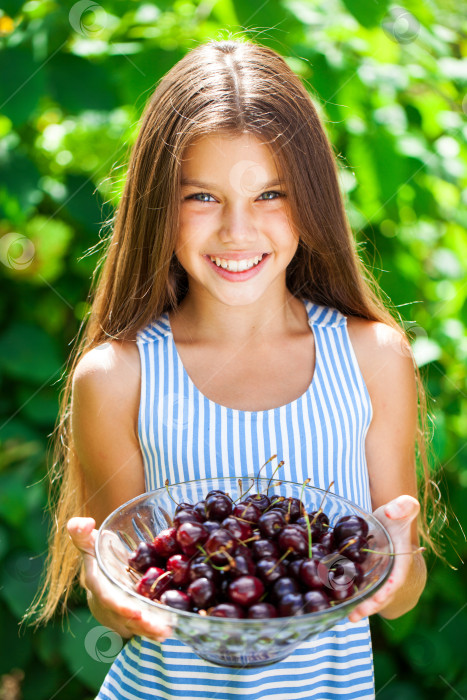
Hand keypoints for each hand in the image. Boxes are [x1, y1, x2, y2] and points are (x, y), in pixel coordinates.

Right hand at [67, 517, 171, 641]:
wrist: (102, 568)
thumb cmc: (97, 551)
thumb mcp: (88, 540)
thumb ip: (80, 531)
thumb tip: (85, 523)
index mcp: (97, 585)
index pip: (106, 599)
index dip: (119, 607)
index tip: (136, 613)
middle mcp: (106, 604)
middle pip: (123, 619)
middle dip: (142, 625)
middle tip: (162, 629)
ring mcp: (118, 613)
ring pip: (134, 627)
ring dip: (151, 631)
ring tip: (169, 631)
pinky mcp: (129, 618)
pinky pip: (141, 627)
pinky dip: (154, 630)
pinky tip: (170, 628)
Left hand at [347, 495, 421, 622]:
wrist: (390, 528)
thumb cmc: (397, 520)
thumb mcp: (404, 509)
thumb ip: (403, 506)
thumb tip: (391, 511)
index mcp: (400, 561)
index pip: (397, 578)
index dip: (389, 589)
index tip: (380, 597)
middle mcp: (387, 573)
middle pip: (380, 593)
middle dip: (369, 605)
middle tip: (355, 616)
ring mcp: (373, 577)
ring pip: (365, 594)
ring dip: (356, 605)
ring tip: (343, 616)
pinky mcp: (360, 574)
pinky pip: (354, 585)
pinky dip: (344, 593)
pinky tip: (330, 600)